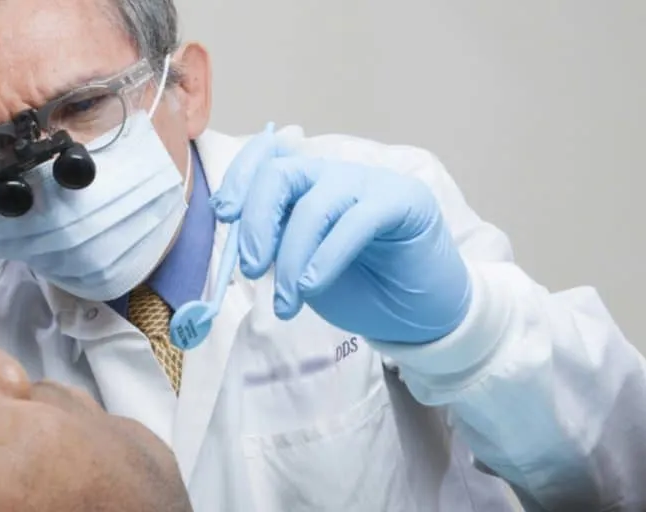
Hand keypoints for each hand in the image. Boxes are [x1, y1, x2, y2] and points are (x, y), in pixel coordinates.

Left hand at [210, 125, 471, 342]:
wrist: (420, 315)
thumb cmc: (362, 289)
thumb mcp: (303, 268)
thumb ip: (276, 246)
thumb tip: (240, 242)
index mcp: (309, 185)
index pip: (266, 159)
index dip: (239, 179)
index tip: (224, 215)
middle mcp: (336, 174)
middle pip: (282, 173)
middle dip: (257, 220)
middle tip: (251, 268)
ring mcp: (371, 183)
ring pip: (315, 203)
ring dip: (292, 256)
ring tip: (288, 303)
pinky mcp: (404, 201)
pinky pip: (355, 222)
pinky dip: (326, 257)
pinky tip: (313, 286)